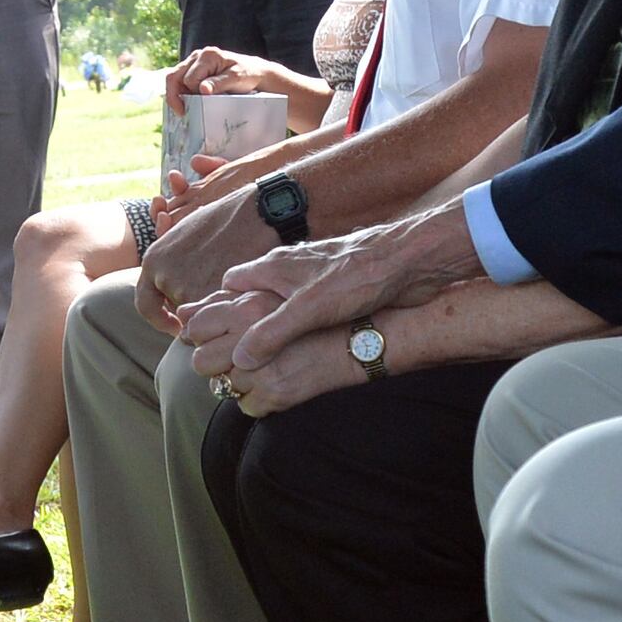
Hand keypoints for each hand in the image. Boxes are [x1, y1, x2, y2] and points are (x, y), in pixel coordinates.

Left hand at [138, 172, 272, 314]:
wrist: (256, 213)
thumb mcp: (186, 234)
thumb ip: (173, 265)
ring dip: (214, 307)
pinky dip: (229, 307)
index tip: (175, 325)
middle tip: (217, 294)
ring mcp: (186, 289)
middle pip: (177, 310)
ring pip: (199, 314)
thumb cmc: (226, 219)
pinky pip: (217, 315)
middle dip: (196, 306)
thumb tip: (172, 294)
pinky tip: (242, 288)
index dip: (160, 319)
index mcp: (153, 261)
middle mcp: (164, 278)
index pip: (146, 304)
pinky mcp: (210, 296)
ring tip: (233, 283)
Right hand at [164, 47, 289, 103]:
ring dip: (178, 94)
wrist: (255, 73)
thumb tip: (201, 89)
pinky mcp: (193, 69)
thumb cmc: (248, 75)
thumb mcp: (236, 79)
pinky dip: (181, 93)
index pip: (188, 79)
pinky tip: (188, 102)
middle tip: (183, 112)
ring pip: (174, 79)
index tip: (200, 105)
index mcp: (207, 56)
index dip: (192, 95)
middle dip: (177, 96)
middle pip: (174, 77)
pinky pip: (179, 81)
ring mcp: (194, 61)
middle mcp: (197, 56)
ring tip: (186, 107)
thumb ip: (218, 84)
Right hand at [216, 207, 479, 366]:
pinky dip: (298, 324)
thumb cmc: (358, 277)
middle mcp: (290, 267)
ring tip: (267, 355)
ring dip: (272, 324)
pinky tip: (306, 344)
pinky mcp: (336, 287)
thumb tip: (239, 359)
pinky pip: (305, 307)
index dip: (217, 309)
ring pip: (280, 301)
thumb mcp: (308, 309)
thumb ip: (270, 333)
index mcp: (275, 266)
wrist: (410, 262)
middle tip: (236, 352)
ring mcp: (314, 276)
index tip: (211, 337)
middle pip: (252, 293)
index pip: (231, 284)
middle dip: (242, 320)